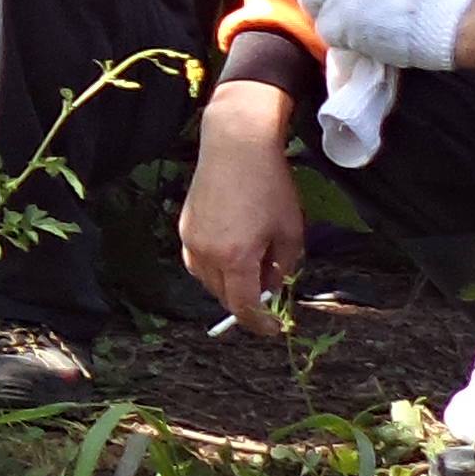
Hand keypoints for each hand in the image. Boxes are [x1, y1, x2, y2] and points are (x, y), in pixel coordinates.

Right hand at [182, 86, 311, 332]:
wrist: (236, 146)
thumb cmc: (269, 186)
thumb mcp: (289, 231)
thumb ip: (282, 267)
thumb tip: (271, 287)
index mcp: (236, 258)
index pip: (244, 307)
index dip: (260, 323)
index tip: (273, 329)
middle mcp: (207, 254)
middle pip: (224, 296)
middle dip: (246, 303)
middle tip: (268, 295)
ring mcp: (191, 240)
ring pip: (207, 281)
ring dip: (228, 285)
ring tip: (250, 270)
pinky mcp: (185, 226)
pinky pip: (197, 261)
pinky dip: (213, 268)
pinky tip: (230, 253)